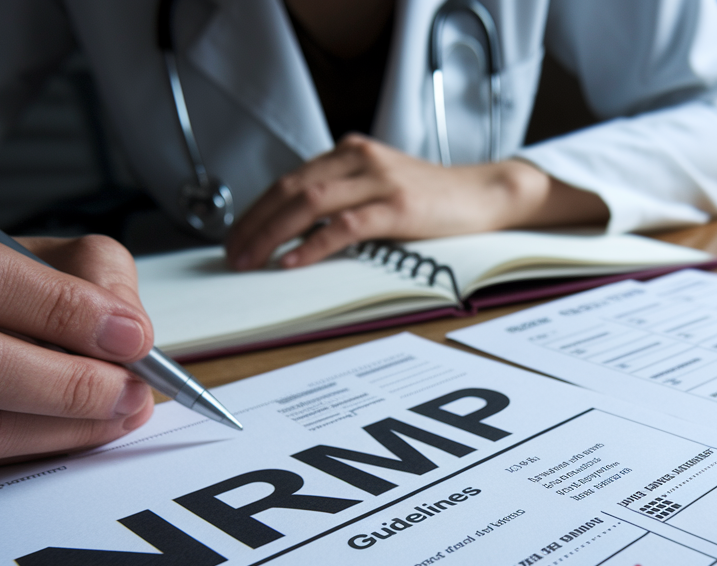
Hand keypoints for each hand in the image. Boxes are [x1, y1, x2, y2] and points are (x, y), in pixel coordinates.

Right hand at [0, 212, 155, 468]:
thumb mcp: (25, 247)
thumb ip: (87, 273)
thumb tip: (129, 330)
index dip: (58, 307)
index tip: (128, 333)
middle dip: (64, 382)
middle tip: (130, 386)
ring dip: (60, 426)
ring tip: (120, 410)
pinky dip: (39, 449)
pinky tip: (82, 430)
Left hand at [225, 134, 608, 269]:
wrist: (483, 194)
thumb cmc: (430, 199)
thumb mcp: (378, 186)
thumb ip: (341, 196)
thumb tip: (293, 230)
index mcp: (349, 152)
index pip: (288, 180)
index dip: (256, 211)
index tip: (235, 238)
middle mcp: (358, 159)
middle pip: (290, 190)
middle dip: (254, 225)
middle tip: (232, 255)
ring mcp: (379, 180)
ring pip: (309, 204)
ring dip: (273, 235)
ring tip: (252, 261)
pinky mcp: (398, 206)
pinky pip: (345, 226)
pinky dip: (313, 245)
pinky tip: (292, 261)